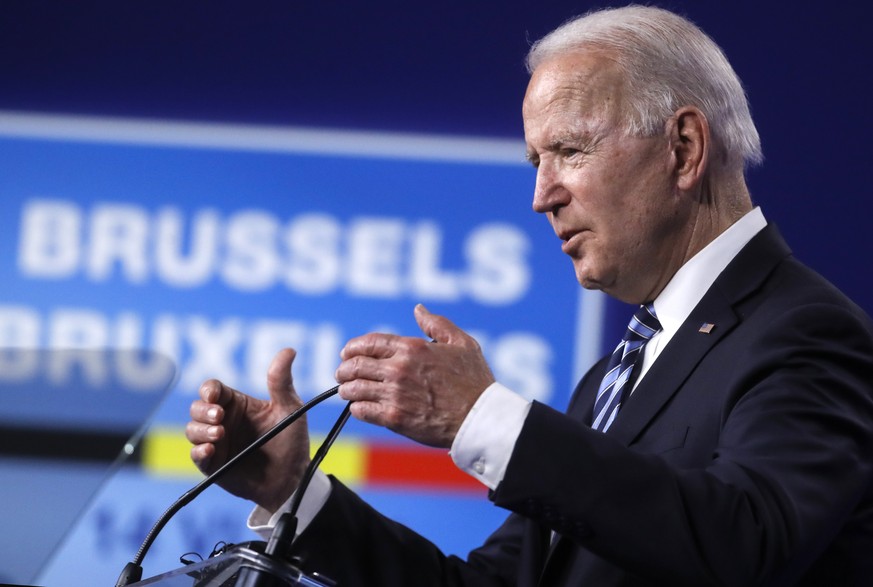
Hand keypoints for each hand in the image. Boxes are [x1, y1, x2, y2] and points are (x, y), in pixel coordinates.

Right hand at [186, 348, 309, 512]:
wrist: (292, 477)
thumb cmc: (291, 440)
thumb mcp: (290, 408)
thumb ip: (282, 381)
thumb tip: (289, 350)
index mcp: (237, 404)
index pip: (213, 389)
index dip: (208, 390)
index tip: (214, 395)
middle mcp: (223, 421)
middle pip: (197, 407)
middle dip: (203, 410)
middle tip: (220, 417)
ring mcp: (216, 443)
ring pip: (192, 430)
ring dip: (201, 430)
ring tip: (219, 434)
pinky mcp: (214, 465)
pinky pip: (196, 456)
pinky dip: (199, 451)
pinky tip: (210, 450)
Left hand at [335, 304, 494, 447]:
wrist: (480, 418)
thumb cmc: (475, 381)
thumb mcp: (461, 343)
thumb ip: (437, 324)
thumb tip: (418, 309)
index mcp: (412, 348)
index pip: (368, 343)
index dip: (352, 348)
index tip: (347, 353)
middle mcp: (399, 369)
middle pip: (355, 365)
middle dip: (344, 369)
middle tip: (342, 373)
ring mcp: (394, 394)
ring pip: (354, 388)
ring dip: (346, 389)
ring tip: (347, 391)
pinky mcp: (394, 418)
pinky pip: (362, 410)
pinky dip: (357, 408)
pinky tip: (360, 407)